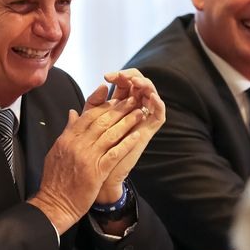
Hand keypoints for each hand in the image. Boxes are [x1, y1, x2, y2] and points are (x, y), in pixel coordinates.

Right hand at [28, 97, 146, 233]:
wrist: (54, 203)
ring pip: (110, 134)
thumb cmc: (55, 179)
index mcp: (67, 138)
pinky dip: (127, 143)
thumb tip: (72, 113)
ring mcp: (88, 157)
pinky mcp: (97, 171)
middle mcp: (77, 144)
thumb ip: (67, 131)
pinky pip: (115, 153)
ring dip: (127, 122)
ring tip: (138, 113)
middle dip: (119, 109)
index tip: (114, 97)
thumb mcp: (57, 150)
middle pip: (102, 121)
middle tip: (132, 99)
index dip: (103, 105)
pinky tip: (137, 135)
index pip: (87, 115)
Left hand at [98, 69, 165, 197]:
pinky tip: (151, 97)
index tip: (107, 76)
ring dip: (146, 86)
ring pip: (152, 96)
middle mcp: (133, 111)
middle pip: (140, 87)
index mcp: (119, 106)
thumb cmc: (91, 148)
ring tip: (137, 83)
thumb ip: (93, 104)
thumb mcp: (89, 122)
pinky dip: (158, 103)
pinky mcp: (148, 131)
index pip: (125, 84)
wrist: (97, 173)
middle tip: (122, 76)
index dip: (119, 77)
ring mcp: (142, 120)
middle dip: (132, 77)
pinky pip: (159, 114)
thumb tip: (101, 85)